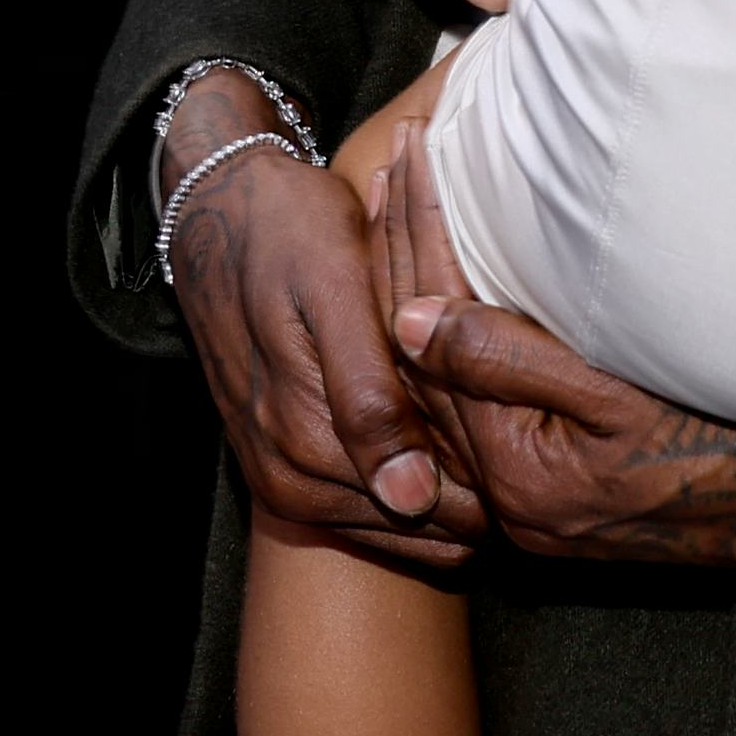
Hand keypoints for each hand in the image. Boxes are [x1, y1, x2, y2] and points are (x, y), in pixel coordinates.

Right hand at [161, 66, 479, 574]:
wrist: (217, 209)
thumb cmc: (288, 231)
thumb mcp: (338, 292)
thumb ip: (370, 397)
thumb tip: (409, 497)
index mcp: (304, 438)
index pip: (426, 508)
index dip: (485, 479)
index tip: (519, 434)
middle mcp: (284, 474)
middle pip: (411, 526)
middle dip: (469, 491)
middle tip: (511, 430)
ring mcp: (275, 473)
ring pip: (389, 524)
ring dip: (441, 490)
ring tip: (483, 431)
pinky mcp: (274, 462)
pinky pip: (355, 504)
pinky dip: (403, 481)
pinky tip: (433, 435)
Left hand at [374, 140, 735, 572]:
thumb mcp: (624, 395)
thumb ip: (514, 359)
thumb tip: (412, 319)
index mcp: (516, 473)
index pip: (436, 333)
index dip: (419, 234)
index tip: (413, 153)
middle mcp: (508, 497)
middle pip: (421, 360)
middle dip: (401, 254)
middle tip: (395, 161)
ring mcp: (529, 500)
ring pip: (441, 382)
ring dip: (417, 290)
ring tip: (399, 209)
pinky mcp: (554, 494)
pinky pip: (476, 406)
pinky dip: (454, 338)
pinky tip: (445, 288)